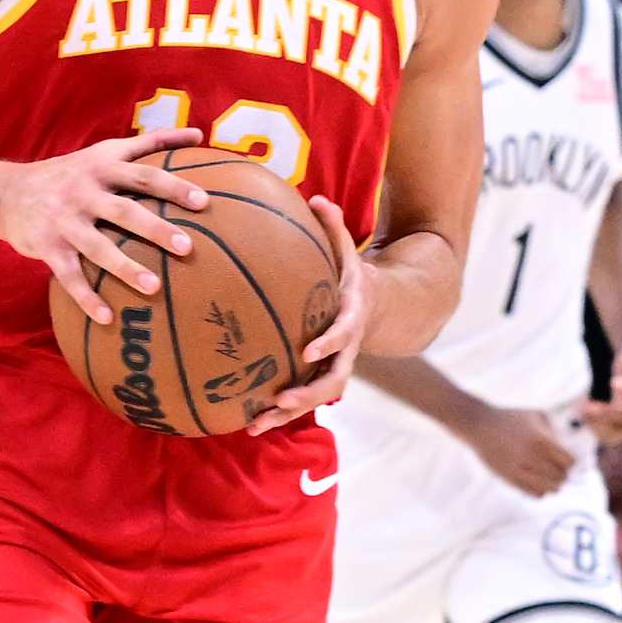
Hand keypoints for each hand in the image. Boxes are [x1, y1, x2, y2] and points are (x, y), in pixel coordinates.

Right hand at [0, 129, 209, 325]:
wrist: (7, 192)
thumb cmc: (70, 173)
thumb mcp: (105, 150)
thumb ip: (151, 142)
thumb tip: (198, 133)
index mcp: (102, 167)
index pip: (144, 175)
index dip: (173, 186)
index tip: (203, 202)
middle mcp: (83, 191)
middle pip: (124, 210)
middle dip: (155, 229)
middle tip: (187, 247)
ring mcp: (64, 220)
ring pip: (98, 246)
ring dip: (125, 268)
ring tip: (154, 288)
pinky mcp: (47, 246)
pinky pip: (69, 275)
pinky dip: (86, 298)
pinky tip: (106, 318)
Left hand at [249, 196, 371, 432]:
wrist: (374, 306)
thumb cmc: (350, 274)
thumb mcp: (348, 249)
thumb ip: (334, 227)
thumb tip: (316, 197)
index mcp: (352, 317)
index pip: (343, 332)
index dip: (330, 342)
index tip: (310, 350)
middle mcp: (346, 348)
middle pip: (334, 380)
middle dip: (308, 394)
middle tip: (282, 401)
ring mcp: (334, 366)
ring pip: (316, 397)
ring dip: (287, 413)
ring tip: (255, 425)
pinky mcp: (319, 375)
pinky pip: (301, 398)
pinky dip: (277, 412)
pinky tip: (246, 422)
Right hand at [466, 400, 576, 497]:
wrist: (480, 425)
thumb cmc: (510, 418)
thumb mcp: (536, 415)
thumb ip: (554, 429)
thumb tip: (567, 446)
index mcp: (541, 440)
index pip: (568, 462)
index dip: (571, 462)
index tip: (567, 460)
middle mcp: (532, 456)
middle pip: (560, 477)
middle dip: (563, 474)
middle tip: (559, 470)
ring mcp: (519, 469)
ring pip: (548, 488)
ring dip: (553, 484)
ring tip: (550, 478)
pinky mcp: (509, 478)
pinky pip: (533, 493)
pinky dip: (540, 491)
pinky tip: (538, 482)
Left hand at [585, 343, 621, 443]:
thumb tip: (617, 385)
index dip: (611, 413)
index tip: (591, 406)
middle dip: (601, 421)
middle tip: (582, 408)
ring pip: (613, 436)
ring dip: (595, 426)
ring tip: (579, 409)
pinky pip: (607, 435)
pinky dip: (593, 426)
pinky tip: (581, 411)